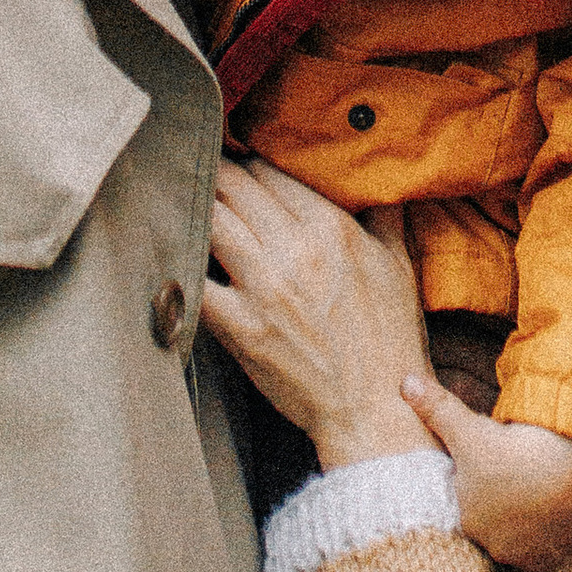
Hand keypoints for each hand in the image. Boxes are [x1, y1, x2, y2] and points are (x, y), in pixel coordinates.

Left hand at [200, 161, 440, 466]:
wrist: (375, 408)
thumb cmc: (389, 339)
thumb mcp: (398, 267)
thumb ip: (385, 217)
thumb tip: (382, 181)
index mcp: (331, 228)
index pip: (270, 171)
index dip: (248, 162)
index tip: (237, 163)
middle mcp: (295, 250)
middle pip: (234, 186)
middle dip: (215, 174)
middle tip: (201, 171)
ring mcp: (265, 288)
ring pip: (212, 220)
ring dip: (195, 206)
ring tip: (183, 201)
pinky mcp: (242, 327)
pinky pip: (196, 283)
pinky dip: (182, 263)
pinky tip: (173, 254)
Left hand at [399, 393, 571, 571]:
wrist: (567, 469)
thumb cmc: (510, 452)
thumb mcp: (468, 428)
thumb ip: (435, 409)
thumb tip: (404, 382)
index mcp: (466, 521)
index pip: (462, 508)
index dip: (471, 489)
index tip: (482, 472)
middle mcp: (493, 545)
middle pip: (489, 528)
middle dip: (494, 509)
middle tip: (506, 481)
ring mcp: (525, 554)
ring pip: (516, 541)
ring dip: (519, 524)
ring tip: (528, 495)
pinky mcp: (552, 555)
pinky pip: (543, 550)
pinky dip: (544, 535)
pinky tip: (546, 511)